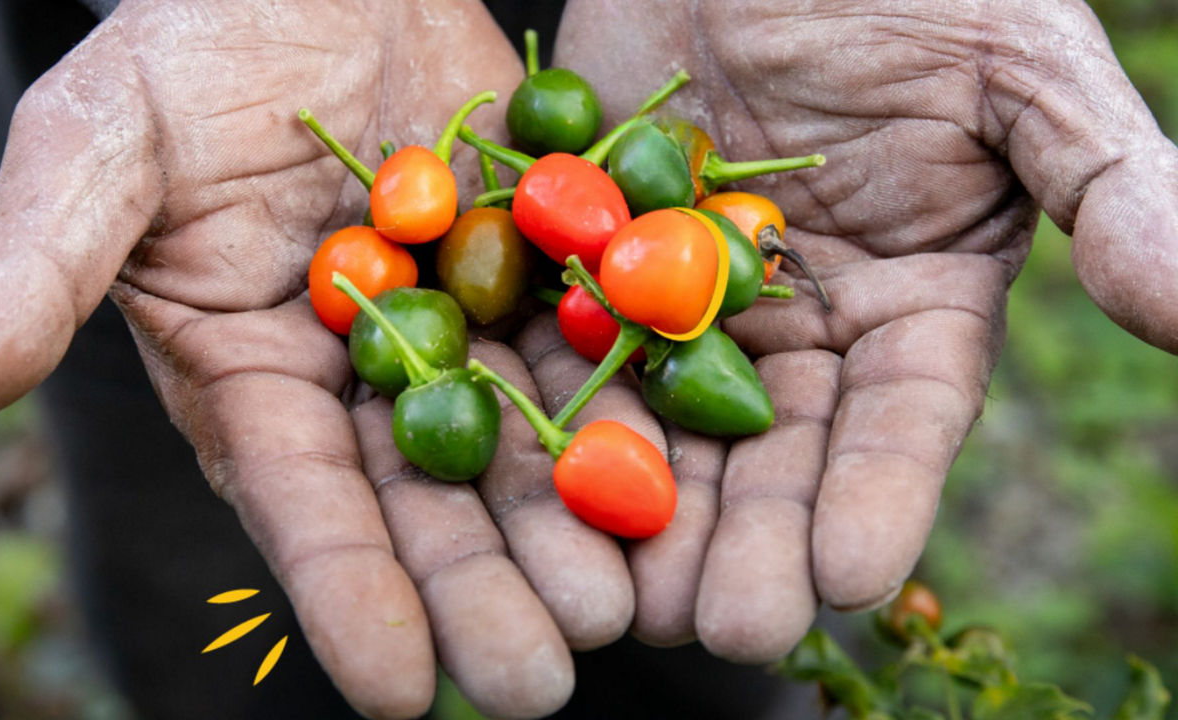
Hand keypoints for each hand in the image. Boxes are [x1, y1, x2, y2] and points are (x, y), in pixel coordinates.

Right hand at [0, 1, 579, 716]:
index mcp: (258, 380)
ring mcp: (465, 330)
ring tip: (625, 609)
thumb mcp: (99, 150)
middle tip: (538, 685)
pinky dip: (639, 411)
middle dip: (479, 594)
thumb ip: (31, 272)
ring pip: (524, 449)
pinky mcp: (545, 271)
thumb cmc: (184, 49)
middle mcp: (366, 380)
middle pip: (428, 504)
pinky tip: (687, 483)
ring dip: (572, 531)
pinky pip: (597, 348)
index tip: (396, 693)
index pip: (302, 507)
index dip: (345, 596)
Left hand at [554, 0, 1177, 659]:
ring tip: (626, 596)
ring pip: (666, 423)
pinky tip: (531, 480)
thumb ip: (1108, 185)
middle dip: (753, 541)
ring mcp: (689, 298)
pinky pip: (566, 339)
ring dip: (646, 511)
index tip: (850, 578)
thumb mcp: (1019, 69)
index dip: (877, 500)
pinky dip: (551, 404)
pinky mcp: (592, 260)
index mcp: (911, 302)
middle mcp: (801, 324)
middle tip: (724, 626)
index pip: (899, 422)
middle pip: (776, 453)